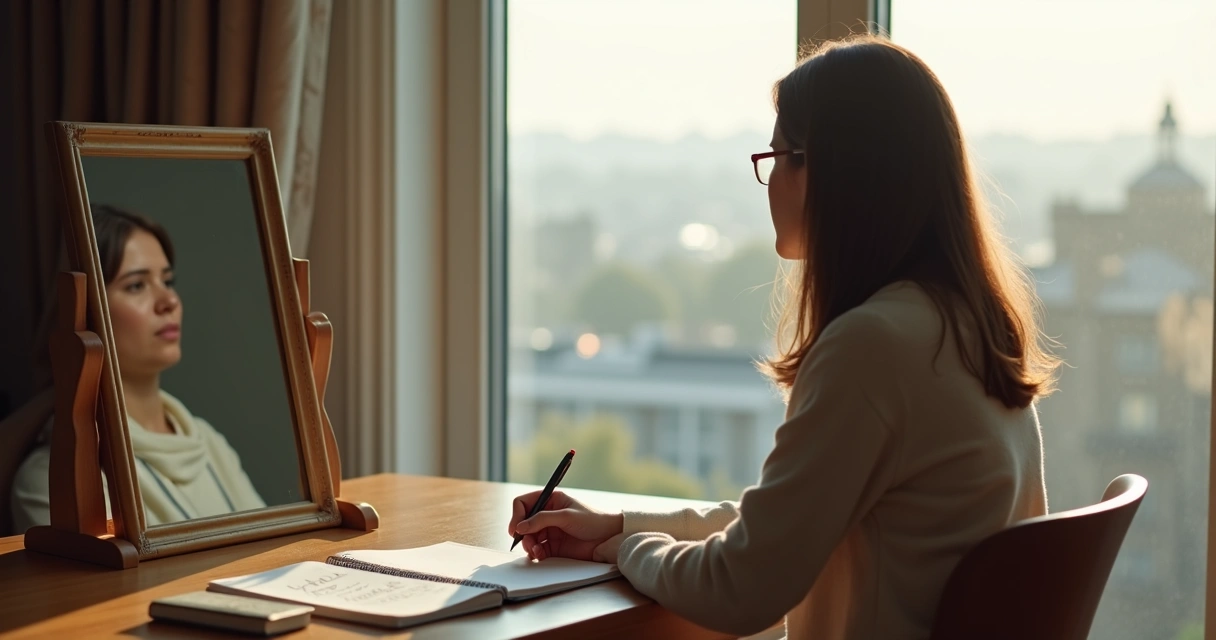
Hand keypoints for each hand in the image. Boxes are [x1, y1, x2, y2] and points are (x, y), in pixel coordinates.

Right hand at [508, 489, 623, 561]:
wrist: (608, 539)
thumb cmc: (592, 520)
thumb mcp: (566, 516)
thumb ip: (542, 520)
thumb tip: (519, 527)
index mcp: (550, 500)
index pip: (524, 503)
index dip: (517, 514)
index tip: (516, 528)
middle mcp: (547, 515)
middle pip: (523, 522)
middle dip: (522, 533)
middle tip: (525, 542)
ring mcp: (549, 531)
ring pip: (528, 537)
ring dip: (528, 545)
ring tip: (535, 550)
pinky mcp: (553, 546)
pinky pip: (536, 549)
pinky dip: (535, 553)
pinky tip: (540, 554)